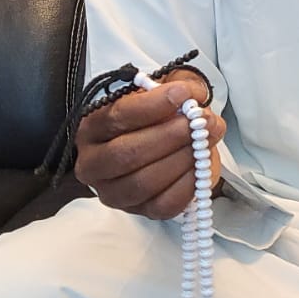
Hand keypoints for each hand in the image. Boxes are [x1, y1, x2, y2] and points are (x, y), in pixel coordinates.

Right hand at [74, 76, 225, 218]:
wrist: (158, 145)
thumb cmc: (155, 117)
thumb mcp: (162, 91)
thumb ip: (178, 85)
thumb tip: (195, 95)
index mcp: (92, 127)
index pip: (118, 116)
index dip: (153, 105)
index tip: (182, 94)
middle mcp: (93, 163)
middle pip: (126, 154)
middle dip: (169, 136)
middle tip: (200, 122)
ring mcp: (113, 192)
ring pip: (143, 183)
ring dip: (181, 160)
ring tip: (206, 141)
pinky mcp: (138, 211)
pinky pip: (163, 206)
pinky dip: (187, 186)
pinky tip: (201, 167)